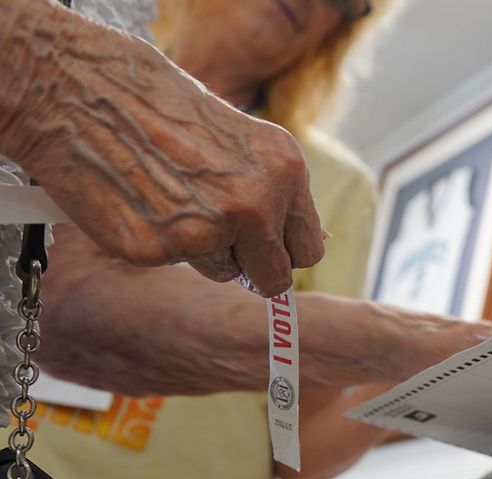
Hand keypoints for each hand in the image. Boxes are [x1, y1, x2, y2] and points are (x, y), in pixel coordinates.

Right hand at [0, 3, 322, 295]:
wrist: (85, 91)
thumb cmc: (161, 109)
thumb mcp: (239, 140)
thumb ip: (268, 190)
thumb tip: (283, 242)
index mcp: (286, 171)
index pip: (308, 247)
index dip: (284, 252)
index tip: (267, 251)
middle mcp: (257, 204)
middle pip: (276, 276)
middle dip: (254, 269)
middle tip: (225, 246)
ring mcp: (210, 231)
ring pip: (223, 271)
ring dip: (203, 250)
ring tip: (170, 200)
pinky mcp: (160, 250)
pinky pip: (175, 264)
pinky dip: (160, 243)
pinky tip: (141, 203)